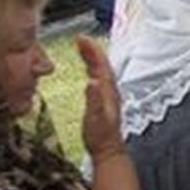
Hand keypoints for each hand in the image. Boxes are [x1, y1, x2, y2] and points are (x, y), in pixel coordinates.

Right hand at [76, 36, 126, 159]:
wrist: (107, 151)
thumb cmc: (100, 137)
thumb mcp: (95, 118)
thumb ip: (94, 100)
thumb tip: (92, 82)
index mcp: (108, 92)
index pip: (101, 65)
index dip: (93, 51)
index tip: (82, 39)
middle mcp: (110, 91)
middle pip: (102, 65)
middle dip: (91, 50)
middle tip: (80, 39)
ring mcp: (107, 96)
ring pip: (100, 71)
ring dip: (92, 58)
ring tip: (82, 48)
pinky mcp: (103, 101)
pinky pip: (98, 79)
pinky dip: (92, 70)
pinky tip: (87, 70)